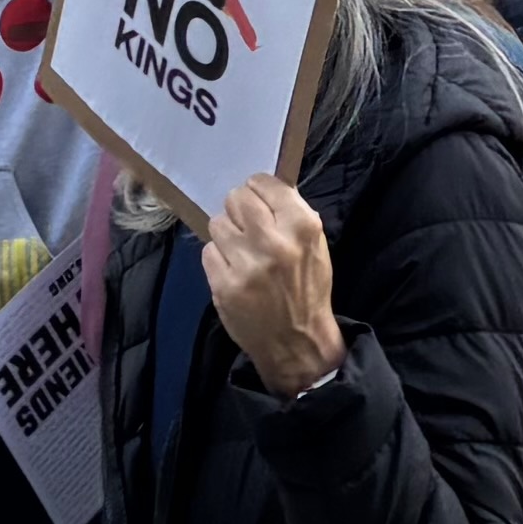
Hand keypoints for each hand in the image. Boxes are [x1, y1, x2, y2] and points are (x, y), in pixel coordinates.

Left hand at [202, 175, 341, 398]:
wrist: (297, 340)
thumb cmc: (307, 288)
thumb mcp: (314, 246)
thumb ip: (291, 214)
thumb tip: (261, 189)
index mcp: (303, 226)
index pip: (264, 184)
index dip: (257, 190)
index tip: (258, 200)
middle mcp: (274, 242)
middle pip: (236, 199)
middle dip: (239, 209)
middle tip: (246, 226)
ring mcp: (246, 265)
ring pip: (217, 223)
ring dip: (226, 234)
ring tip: (240, 251)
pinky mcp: (224, 285)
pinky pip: (208, 251)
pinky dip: (218, 258)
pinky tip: (233, 271)